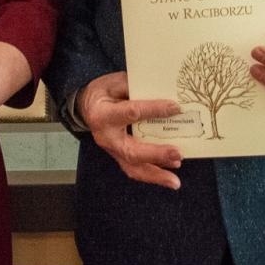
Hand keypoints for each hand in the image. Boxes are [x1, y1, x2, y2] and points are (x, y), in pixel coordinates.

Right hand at [75, 72, 182, 190]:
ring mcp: (112, 151)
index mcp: (104, 114)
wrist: (87, 107)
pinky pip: (135, 170)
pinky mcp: (119, 157)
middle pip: (132, 151)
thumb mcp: (115, 82)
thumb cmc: (104, 92)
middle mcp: (106, 137)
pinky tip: (169, 178)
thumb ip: (136, 88)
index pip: (131, 113)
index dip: (154, 109)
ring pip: (133, 168)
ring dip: (156, 176)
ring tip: (175, 181)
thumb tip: (164, 93)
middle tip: (178, 153)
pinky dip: (153, 175)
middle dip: (156, 154)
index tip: (175, 108)